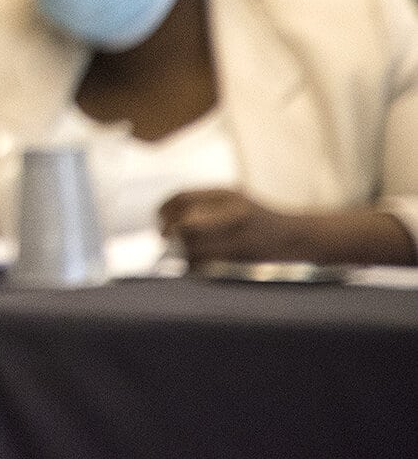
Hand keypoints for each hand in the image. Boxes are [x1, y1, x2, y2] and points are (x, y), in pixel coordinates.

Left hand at [159, 188, 300, 263]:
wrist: (296, 237)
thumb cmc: (258, 218)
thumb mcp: (233, 200)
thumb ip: (203, 203)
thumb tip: (168, 218)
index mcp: (226, 193)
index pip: (182, 198)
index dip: (164, 211)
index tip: (161, 222)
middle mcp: (233, 211)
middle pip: (185, 224)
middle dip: (171, 235)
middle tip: (168, 240)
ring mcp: (240, 234)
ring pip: (195, 247)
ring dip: (183, 253)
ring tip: (183, 253)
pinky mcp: (245, 255)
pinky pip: (209, 263)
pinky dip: (197, 265)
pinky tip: (198, 263)